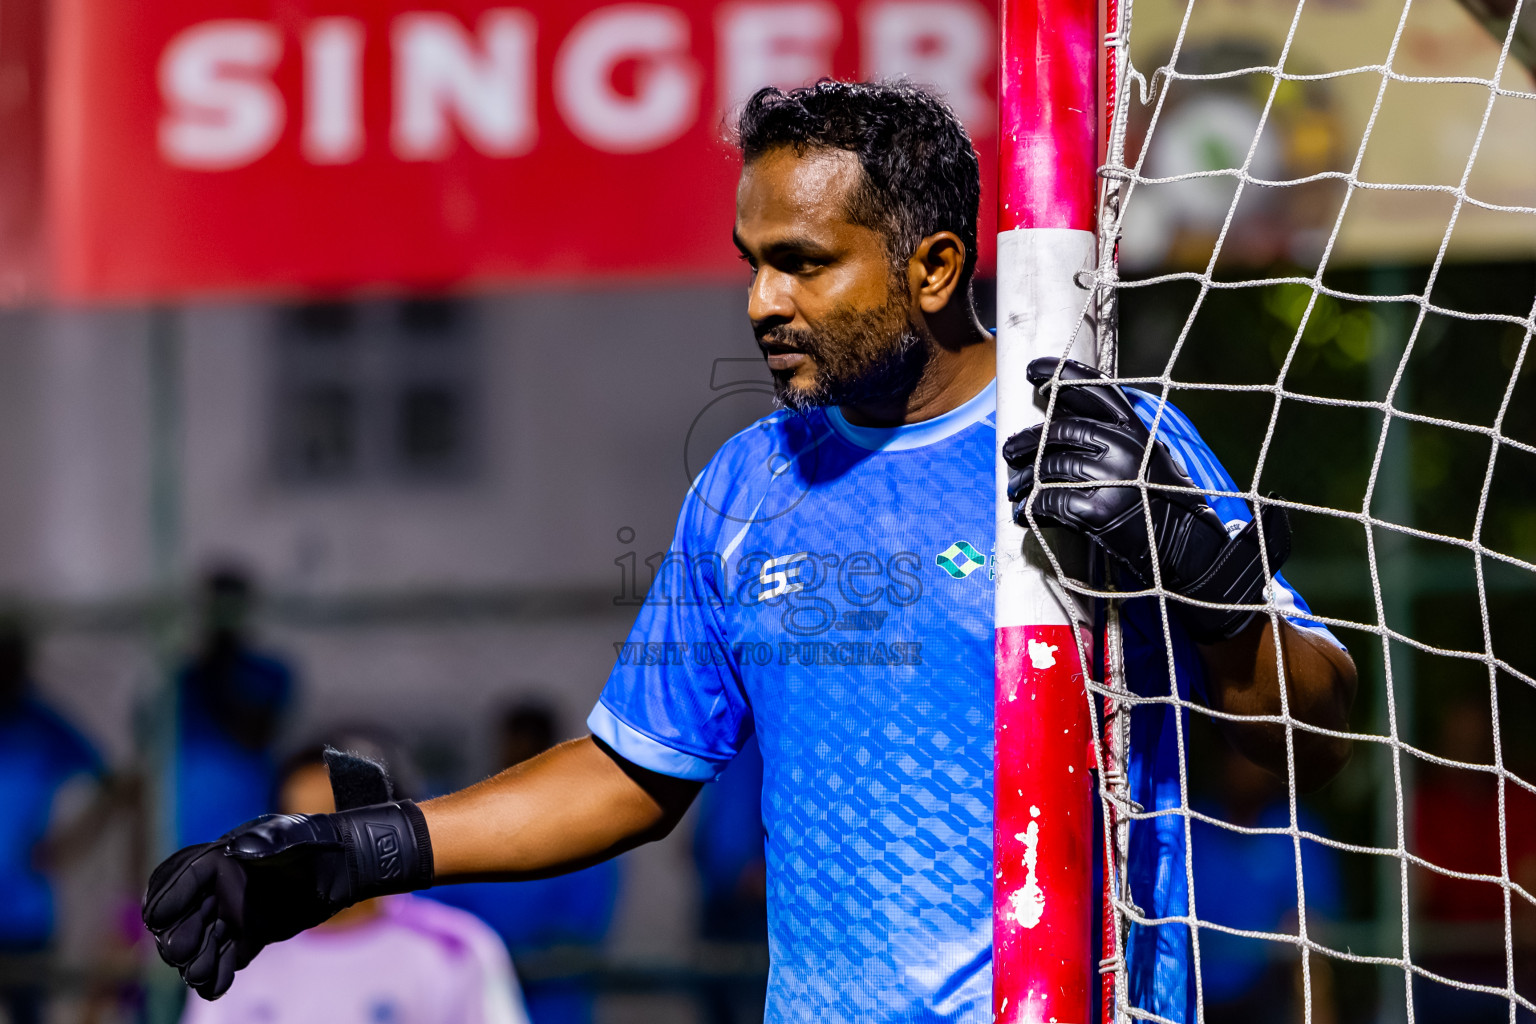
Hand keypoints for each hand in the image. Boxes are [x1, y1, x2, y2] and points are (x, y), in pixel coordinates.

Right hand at [142, 756, 431, 999]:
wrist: (346, 865)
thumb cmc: (317, 841)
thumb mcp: (293, 835)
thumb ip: (266, 843)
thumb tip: (238, 850)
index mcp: (220, 859)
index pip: (178, 877)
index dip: (167, 898)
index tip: (158, 919)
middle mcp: (220, 889)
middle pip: (181, 917)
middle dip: (178, 936)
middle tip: (184, 952)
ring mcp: (233, 914)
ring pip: (200, 944)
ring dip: (195, 962)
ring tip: (202, 974)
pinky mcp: (249, 935)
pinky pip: (225, 958)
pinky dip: (217, 975)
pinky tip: (216, 985)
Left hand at [1003, 358, 1289, 642]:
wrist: (1192, 554)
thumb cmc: (1168, 510)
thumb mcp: (1151, 461)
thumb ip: (1116, 440)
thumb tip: (1068, 422)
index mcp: (1137, 431)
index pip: (1093, 391)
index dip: (1059, 375)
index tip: (1030, 371)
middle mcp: (1123, 447)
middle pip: (1058, 431)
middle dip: (1026, 442)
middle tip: (1009, 452)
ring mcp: (1110, 477)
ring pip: (1047, 468)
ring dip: (1022, 481)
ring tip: (1014, 491)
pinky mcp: (1097, 510)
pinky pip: (1047, 502)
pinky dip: (1028, 509)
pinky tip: (1021, 514)